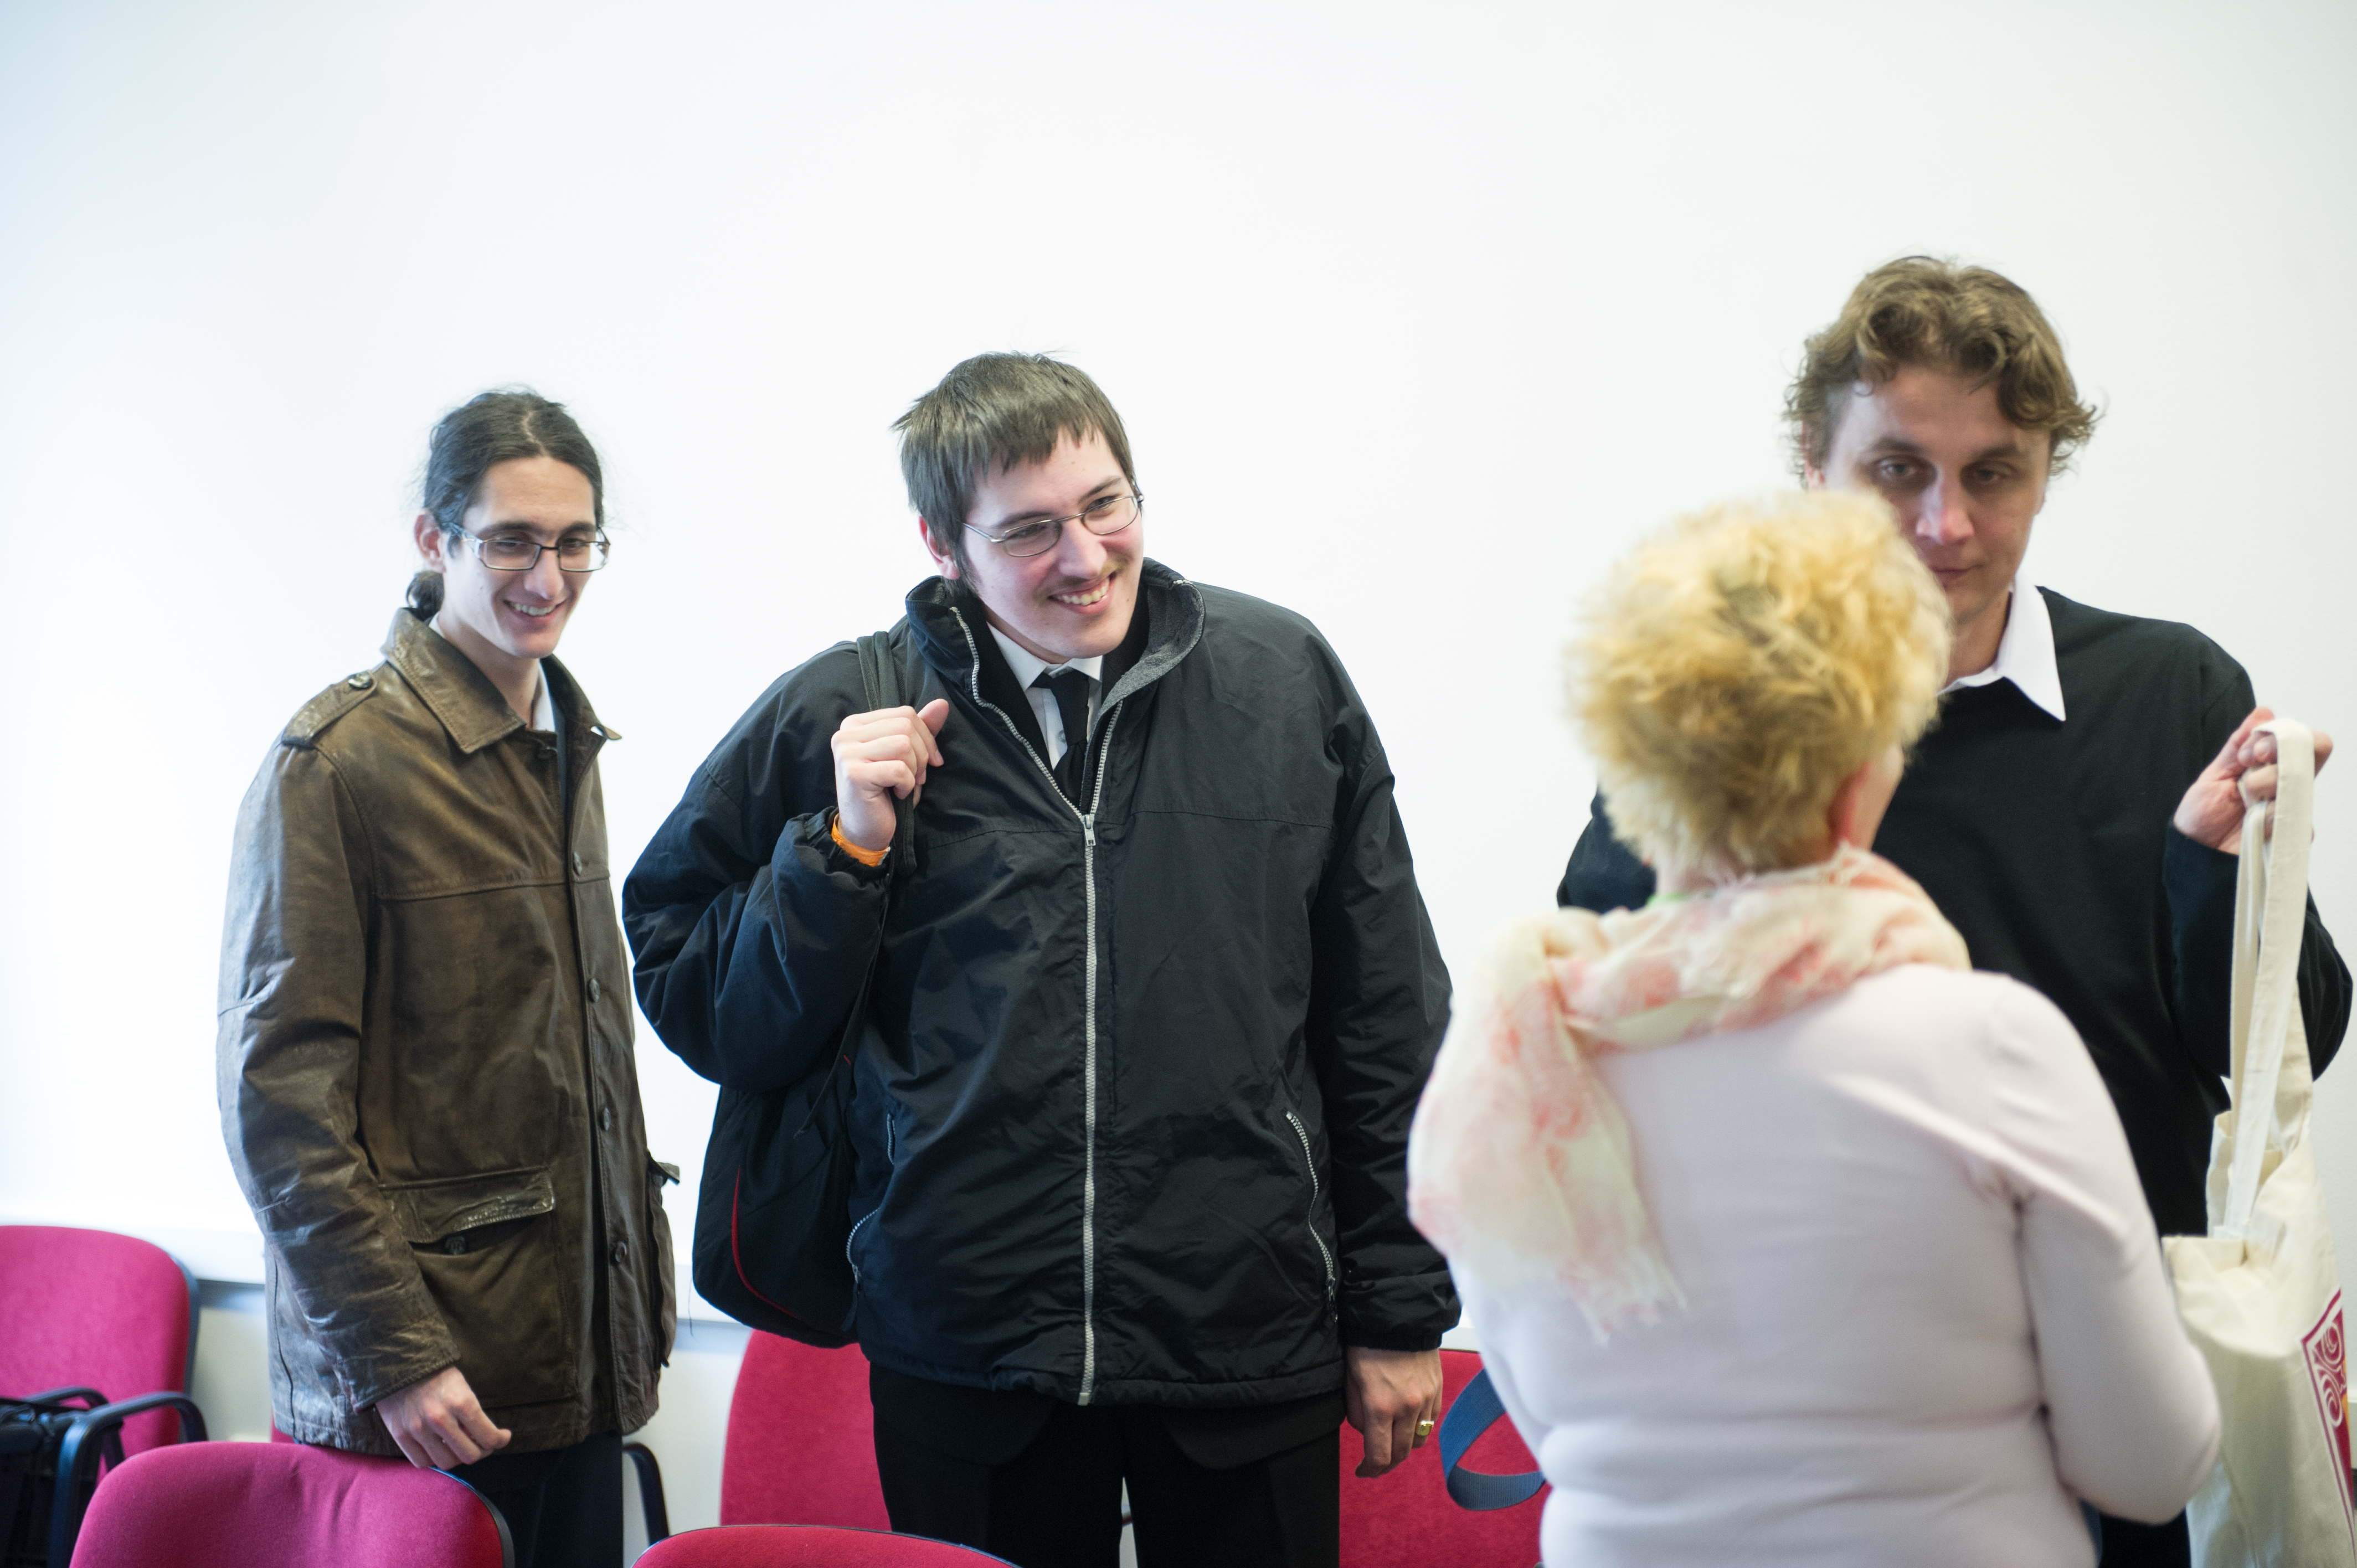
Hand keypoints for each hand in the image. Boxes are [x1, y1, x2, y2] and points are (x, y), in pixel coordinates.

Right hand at [375, 1366, 510, 1469]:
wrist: (401, 1363)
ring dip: (457, 1457)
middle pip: (469, 1456)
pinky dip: (433, 1459)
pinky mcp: (400, 1435)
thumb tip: (482, 1439)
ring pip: (446, 1462)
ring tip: (459, 1445)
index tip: (502, 1437)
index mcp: (461, 1402)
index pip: (488, 1437)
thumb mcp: (462, 1387)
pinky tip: (438, 1447)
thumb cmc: (437, 1374)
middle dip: (481, 1451)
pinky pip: (421, 1462)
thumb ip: (472, 1414)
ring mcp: (418, 1429)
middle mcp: (440, 1418)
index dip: (500, 1441)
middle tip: (482, 1443)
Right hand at [832, 699, 950, 852]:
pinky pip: (898, 769)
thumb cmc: (886, 791)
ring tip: (905, 785)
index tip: (930, 761)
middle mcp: (846, 734)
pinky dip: (907, 785)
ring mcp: (846, 753)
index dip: (926, 737)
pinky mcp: (854, 774)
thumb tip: (942, 704)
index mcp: (855, 724)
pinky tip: (896, 794)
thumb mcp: (905, 755)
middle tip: (917, 777)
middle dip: (922, 754)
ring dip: (914, 770)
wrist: (865, 829)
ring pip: (903, 745)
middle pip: (905, 726)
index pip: (904, 713)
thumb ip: (920, 729)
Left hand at [1345, 1346, 1443, 1478]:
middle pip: (1401, 1454)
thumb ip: (1357, 1412)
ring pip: (1418, 1440)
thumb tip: (1366, 1432)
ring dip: (1405, 1446)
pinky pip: (1431, 1421)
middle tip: (1376, 1463)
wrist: (1398, 1316)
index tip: (1363, 1471)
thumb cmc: (1367, 1343)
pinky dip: (1419, 1427)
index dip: (1370, 1470)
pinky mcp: (1438, 1391)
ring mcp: (1427, 1400)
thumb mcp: (1350, 1379)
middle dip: (1387, 1463)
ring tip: (1392, 1441)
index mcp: (1380, 1406)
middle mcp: (1407, 1408)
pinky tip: (1407, 1421)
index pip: (1379, 1456)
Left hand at [2173, 706, 2334, 853]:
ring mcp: (2293, 806)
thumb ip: (2238, 745)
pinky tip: (2254, 823)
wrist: (2196, 852)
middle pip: (2312, 752)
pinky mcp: (2295, 832)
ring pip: (2299, 781)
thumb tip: (2263, 712)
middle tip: (2251, 763)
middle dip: (2277, 753)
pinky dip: (2268, 815)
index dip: (2279, 737)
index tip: (2249, 752)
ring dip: (2265, 785)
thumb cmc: (2203, 814)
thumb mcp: (2216, 774)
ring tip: (2245, 800)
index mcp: (2271, 766)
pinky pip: (2295, 815)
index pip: (2300, 739)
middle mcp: (2287, 783)